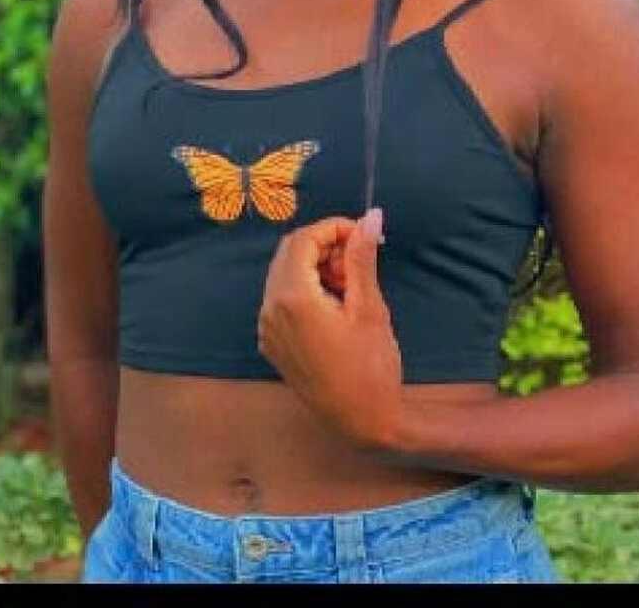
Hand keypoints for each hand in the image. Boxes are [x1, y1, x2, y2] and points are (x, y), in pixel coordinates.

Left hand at [257, 208, 403, 448]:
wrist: (362, 422)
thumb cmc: (371, 365)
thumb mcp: (369, 307)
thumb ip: (362, 257)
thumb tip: (371, 216)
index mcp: (293, 298)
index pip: (303, 240)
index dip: (334, 229)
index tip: (364, 235)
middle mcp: (270, 310)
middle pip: (290, 253)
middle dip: (324, 246)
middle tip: (359, 261)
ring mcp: (267, 329)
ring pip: (284, 275)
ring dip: (316, 267)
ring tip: (350, 285)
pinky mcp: (272, 344)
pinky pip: (281, 299)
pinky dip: (306, 289)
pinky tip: (335, 305)